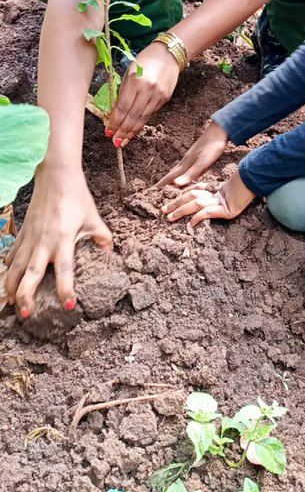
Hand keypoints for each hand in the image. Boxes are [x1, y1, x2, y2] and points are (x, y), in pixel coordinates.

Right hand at [5, 168, 111, 315]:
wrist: (56, 175)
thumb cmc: (76, 197)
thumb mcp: (93, 217)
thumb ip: (102, 236)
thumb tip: (108, 252)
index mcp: (63, 240)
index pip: (65, 270)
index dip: (66, 289)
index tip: (68, 305)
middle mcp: (43, 242)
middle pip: (30, 274)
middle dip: (26, 296)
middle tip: (27, 315)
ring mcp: (30, 238)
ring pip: (15, 267)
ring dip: (12, 287)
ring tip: (13, 304)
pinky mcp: (23, 232)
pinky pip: (13, 254)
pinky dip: (9, 267)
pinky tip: (8, 277)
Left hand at [107, 41, 180, 143]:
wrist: (169, 54)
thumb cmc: (145, 60)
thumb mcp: (129, 72)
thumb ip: (123, 91)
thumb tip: (115, 112)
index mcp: (135, 81)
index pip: (122, 107)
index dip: (114, 121)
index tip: (108, 131)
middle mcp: (148, 90)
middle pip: (132, 116)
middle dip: (122, 131)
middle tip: (115, 142)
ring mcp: (158, 96)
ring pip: (142, 119)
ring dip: (131, 132)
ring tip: (123, 141)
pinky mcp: (165, 99)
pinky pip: (150, 114)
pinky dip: (141, 124)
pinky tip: (134, 130)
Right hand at [155, 121, 227, 189]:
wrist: (219, 130)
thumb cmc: (212, 146)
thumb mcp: (203, 162)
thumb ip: (191, 174)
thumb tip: (176, 184)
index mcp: (186, 163)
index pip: (172, 176)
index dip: (163, 183)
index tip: (153, 190)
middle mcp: (186, 160)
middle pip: (173, 172)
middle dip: (165, 181)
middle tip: (157, 188)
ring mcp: (191, 156)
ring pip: (179, 169)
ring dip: (173, 176)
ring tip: (168, 183)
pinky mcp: (197, 154)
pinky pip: (186, 166)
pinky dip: (181, 172)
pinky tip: (184, 172)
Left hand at [162, 171, 255, 227]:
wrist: (258, 184)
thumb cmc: (246, 192)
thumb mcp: (229, 198)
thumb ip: (217, 202)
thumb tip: (202, 211)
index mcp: (215, 191)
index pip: (194, 192)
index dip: (181, 197)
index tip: (168, 204)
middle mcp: (215, 195)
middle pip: (190, 197)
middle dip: (175, 204)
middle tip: (162, 210)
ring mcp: (220, 201)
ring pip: (195, 204)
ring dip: (181, 210)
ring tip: (170, 217)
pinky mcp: (226, 210)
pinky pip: (207, 213)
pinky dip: (198, 218)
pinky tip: (191, 224)